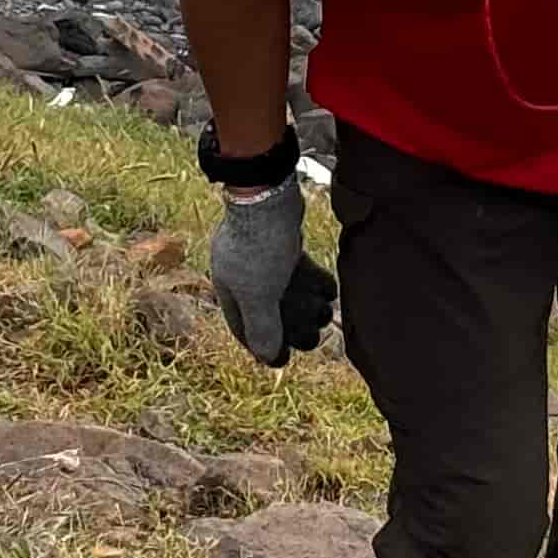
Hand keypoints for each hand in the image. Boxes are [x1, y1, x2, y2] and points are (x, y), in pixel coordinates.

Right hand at [207, 174, 336, 368]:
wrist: (268, 197)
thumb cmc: (257, 249)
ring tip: (324, 312)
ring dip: (307, 304)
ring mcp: (262, 256)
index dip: (261, 346)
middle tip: (311, 337)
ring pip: (286, 291)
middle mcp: (242, 274)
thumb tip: (269, 360)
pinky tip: (328, 287)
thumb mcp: (258, 296)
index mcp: (228, 289)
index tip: (282, 359)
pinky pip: (298, 269)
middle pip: (268, 311)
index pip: (242, 328)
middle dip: (292, 326)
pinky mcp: (281, 241)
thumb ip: (263, 328)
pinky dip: (313, 280)